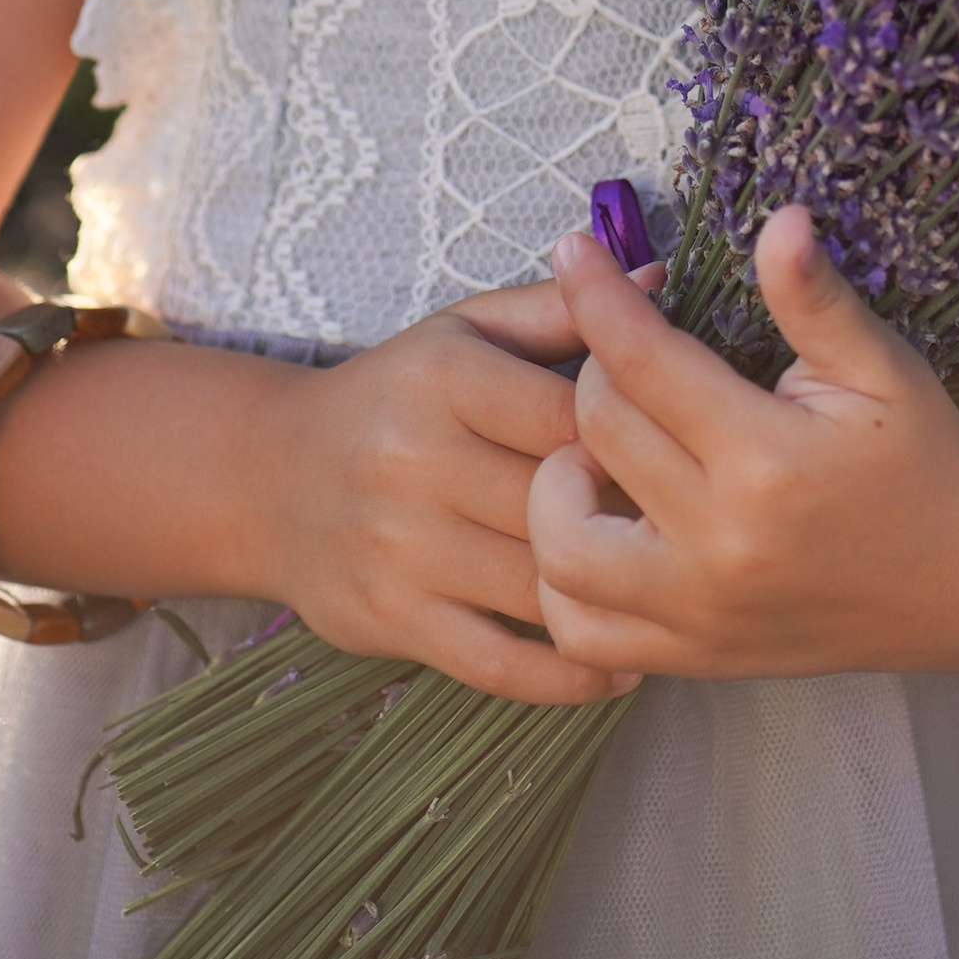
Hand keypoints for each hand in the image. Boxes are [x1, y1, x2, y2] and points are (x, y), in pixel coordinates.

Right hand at [265, 282, 644, 706]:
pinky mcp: (391, 621)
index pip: (571, 416)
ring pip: (538, 588)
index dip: (635, 441)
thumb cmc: (394, 396)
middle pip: (560, 506)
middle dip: (633, 524)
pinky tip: (617, 668)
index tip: (675, 456)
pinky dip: (568, 677)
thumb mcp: (463, 332)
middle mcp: (416, 462)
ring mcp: (402, 550)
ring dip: (612, 599)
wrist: (268, 477)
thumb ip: (560, 311)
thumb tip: (658, 281)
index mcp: (444, 380)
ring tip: (671, 599)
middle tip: (690, 536)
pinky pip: (499, 664)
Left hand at [527, 209, 958, 680]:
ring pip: (562, 549)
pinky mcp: (692, 658)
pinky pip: (580, 631)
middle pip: (597, 433)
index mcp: (767, 461)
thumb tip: (781, 219)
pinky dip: (562, 580)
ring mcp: (700, 613)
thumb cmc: (922, 460)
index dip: (597, 295)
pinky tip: (598, 526)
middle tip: (623, 348)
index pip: (642, 359)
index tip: (574, 251)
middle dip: (593, 370)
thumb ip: (817, 297)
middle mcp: (720, 544)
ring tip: (597, 449)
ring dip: (556, 485)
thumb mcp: (883, 367)